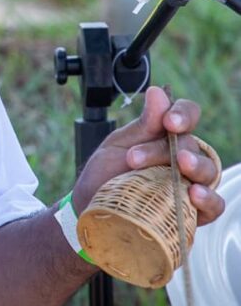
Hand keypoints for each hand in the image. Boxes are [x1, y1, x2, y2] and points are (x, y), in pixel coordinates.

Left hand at [73, 85, 224, 225]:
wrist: (91, 208)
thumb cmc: (106, 174)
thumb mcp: (119, 145)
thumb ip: (143, 123)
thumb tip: (158, 92)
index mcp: (167, 135)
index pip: (188, 115)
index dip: (184, 114)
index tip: (168, 121)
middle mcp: (183, 157)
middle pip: (192, 144)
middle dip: (168, 148)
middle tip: (137, 158)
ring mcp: (189, 184)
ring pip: (208, 171)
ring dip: (195, 167)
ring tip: (179, 166)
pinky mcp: (192, 213)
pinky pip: (213, 206)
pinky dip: (209, 200)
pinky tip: (194, 194)